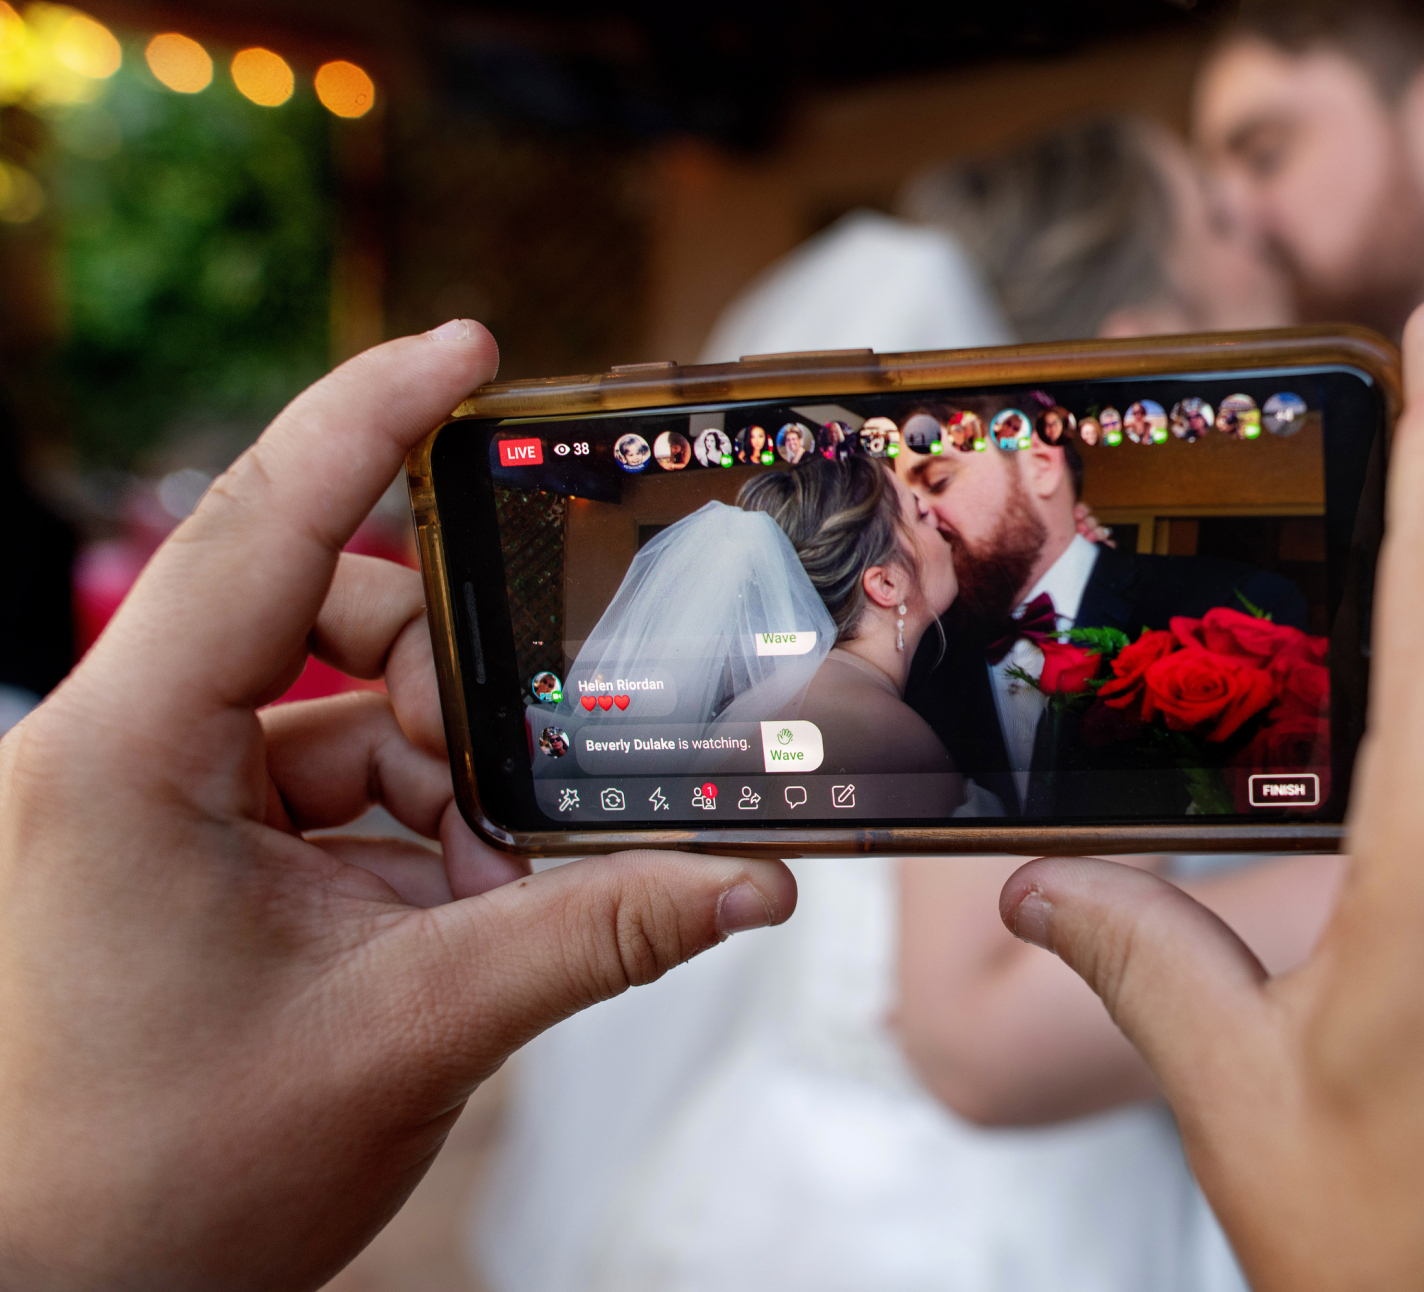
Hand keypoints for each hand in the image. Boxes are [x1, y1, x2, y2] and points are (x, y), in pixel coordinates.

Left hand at [0, 322, 795, 1291]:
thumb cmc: (160, 1184)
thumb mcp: (405, 1036)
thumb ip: (590, 938)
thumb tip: (753, 882)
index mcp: (125, 757)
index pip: (266, 527)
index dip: (374, 417)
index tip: (474, 350)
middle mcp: (120, 752)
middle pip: (324, 613)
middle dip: (453, 675)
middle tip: (534, 759)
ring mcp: (152, 804)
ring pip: (342, 713)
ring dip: (446, 776)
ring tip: (494, 877)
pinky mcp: (187, 856)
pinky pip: (328, 790)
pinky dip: (415, 829)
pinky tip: (461, 903)